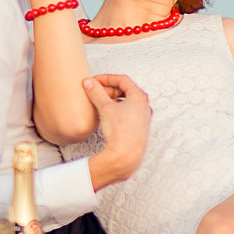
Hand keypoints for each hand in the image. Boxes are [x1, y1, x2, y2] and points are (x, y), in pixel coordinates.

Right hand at [83, 74, 149, 189]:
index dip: (106, 78)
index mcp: (140, 97)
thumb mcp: (105, 108)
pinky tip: (106, 115)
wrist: (126, 156)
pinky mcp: (139, 127)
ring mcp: (143, 117)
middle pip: (125, 90)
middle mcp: (145, 106)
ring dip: (112, 99)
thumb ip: (96, 92)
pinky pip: (128, 112)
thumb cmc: (119, 131)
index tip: (94, 81)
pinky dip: (117, 109)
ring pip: (126, 102)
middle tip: (95, 92)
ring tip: (99, 103)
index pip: (123, 80)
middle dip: (109, 89)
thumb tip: (88, 82)